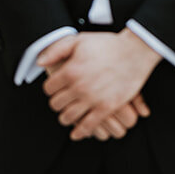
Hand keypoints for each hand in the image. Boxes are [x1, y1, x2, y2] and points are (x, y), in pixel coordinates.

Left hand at [38, 29, 158, 140]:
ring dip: (65, 117)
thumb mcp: (79, 40)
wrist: (134, 52)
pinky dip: (80, 132)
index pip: (49, 88)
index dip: (50, 89)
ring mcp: (93, 99)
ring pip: (69, 117)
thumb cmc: (108, 44)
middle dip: (56, 103)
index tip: (54, 89)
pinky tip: (77, 133)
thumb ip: (56, 50)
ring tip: (67, 115)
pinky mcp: (106, 107)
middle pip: (56, 104)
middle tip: (61, 101)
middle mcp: (79, 87)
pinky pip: (88, 125)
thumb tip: (40, 62)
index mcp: (70, 71)